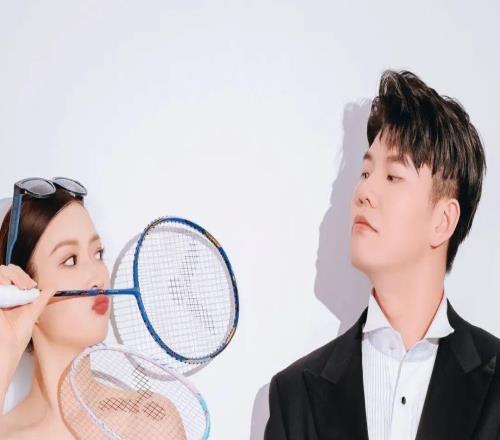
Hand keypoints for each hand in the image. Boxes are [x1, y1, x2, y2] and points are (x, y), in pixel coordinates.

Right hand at [0, 264, 54, 395]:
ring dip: (8, 275)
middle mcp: (0, 295)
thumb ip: (39, 299)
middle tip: (25, 286)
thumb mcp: (30, 315)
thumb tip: (52, 287)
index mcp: (9, 297)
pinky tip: (7, 288)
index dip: (21, 275)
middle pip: (4, 270)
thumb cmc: (14, 340)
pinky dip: (1, 280)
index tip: (30, 286)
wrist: (3, 354)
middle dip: (16, 274)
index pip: (11, 274)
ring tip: (16, 287)